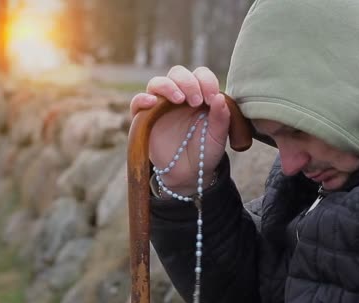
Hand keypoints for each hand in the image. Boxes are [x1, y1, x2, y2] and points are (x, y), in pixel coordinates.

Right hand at [130, 66, 229, 194]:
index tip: (211, 98)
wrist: (189, 173)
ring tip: (179, 100)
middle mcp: (178, 96)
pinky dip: (142, 99)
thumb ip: (221, 118)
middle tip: (197, 101)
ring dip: (169, 86)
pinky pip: (137, 102)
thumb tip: (220, 97)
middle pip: (178, 73)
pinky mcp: (145, 119)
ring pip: (157, 83)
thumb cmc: (205, 151)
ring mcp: (160, 106)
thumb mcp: (217, 137)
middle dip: (188, 82)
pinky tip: (152, 102)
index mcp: (199, 95)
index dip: (206, 81)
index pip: (200, 75)